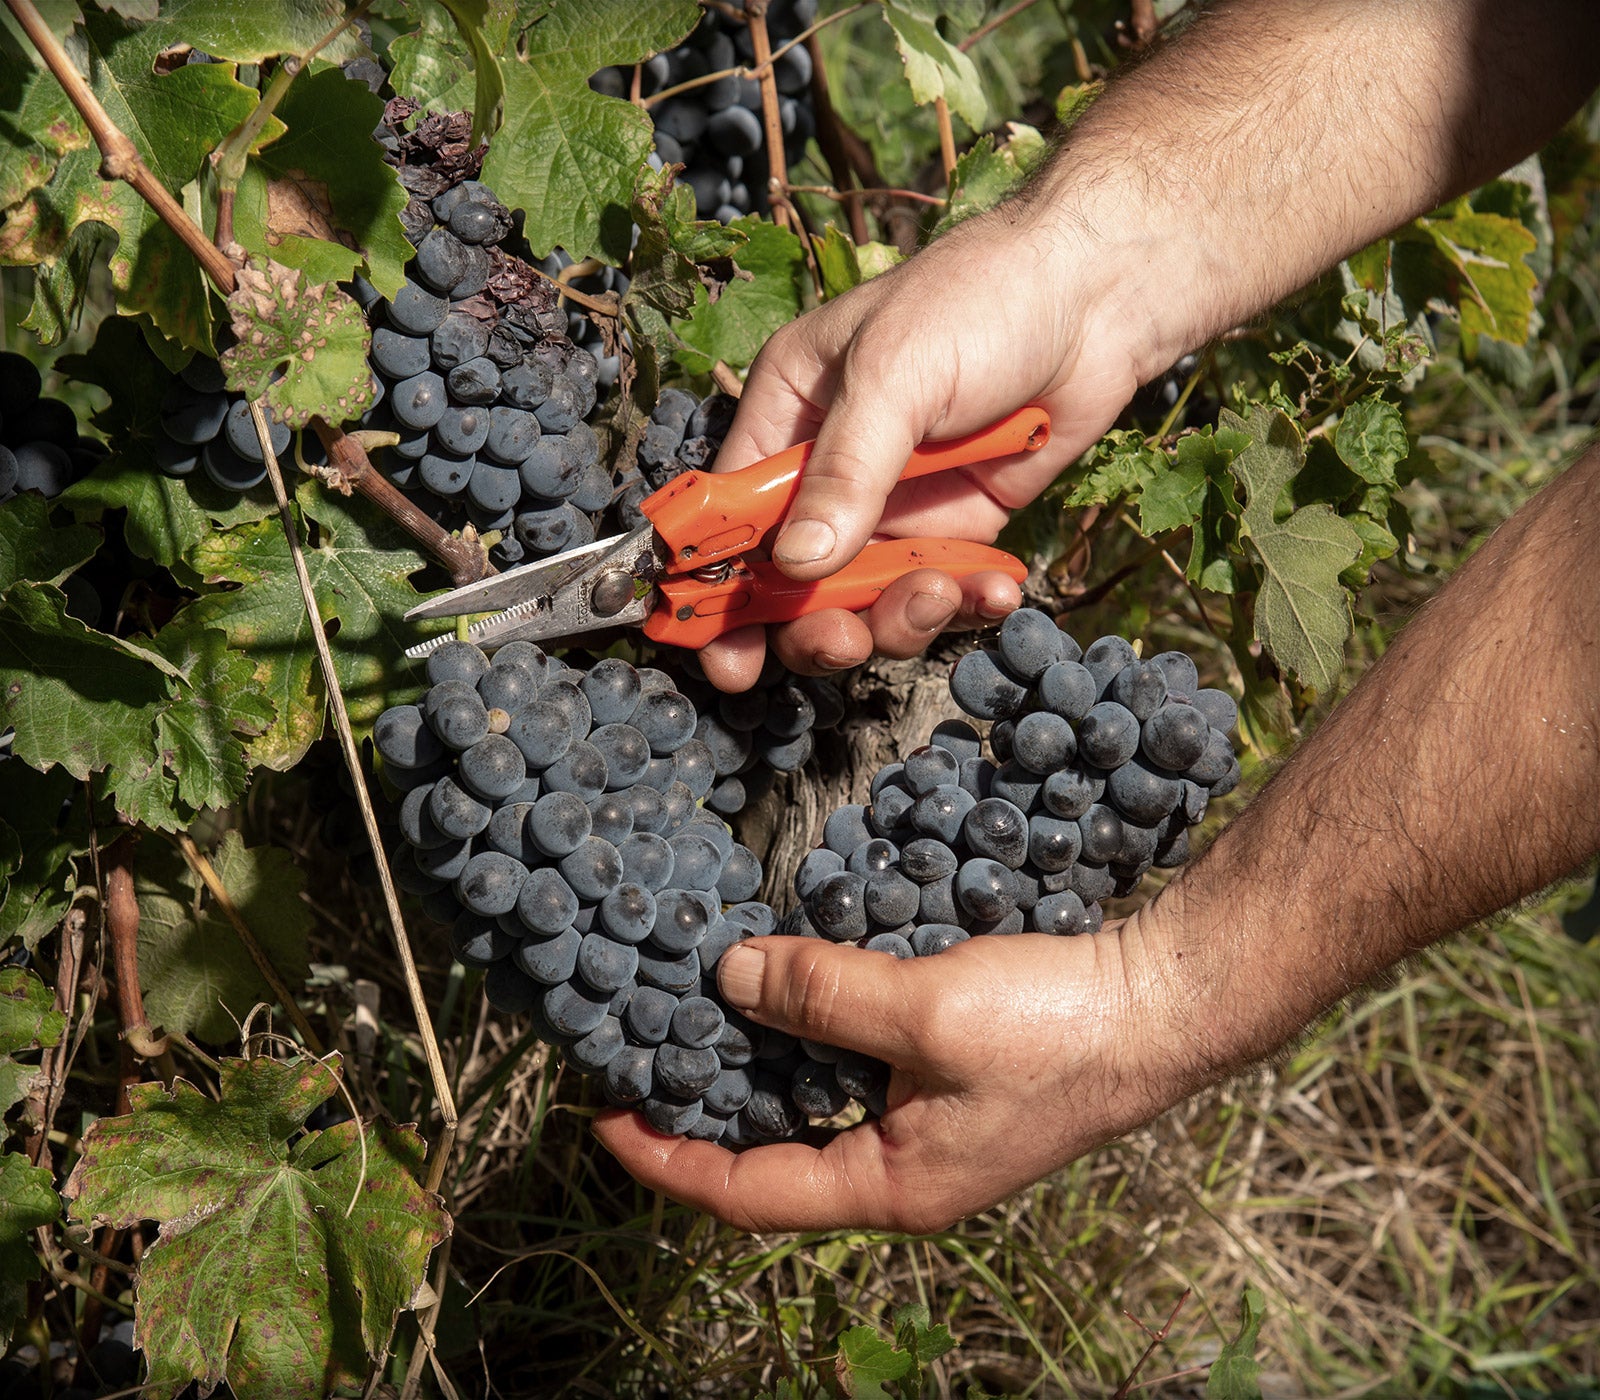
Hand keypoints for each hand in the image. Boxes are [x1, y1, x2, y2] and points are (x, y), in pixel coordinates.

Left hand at [592, 908, 1204, 1231]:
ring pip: (811, 1103)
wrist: (1164, 1002)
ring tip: (687, 1013)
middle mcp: (902, 1168)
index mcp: (892, 1186)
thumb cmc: (1056, 1029)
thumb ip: (824, 996)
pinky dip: (806, 1029)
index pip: (748, 1195)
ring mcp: (927, 1123)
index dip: (667, 1160)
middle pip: (772, 1155)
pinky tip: (782, 980)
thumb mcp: (926, 1013)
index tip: (603, 1115)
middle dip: (700, 1112)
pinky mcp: (948, 1074)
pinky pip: (852, 1064)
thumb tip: (727, 976)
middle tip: (635, 1054)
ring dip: (751, 1063)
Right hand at [696, 205, 1146, 691]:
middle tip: (845, 641)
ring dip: (898, 618)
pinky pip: (942, 590)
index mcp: (789, 415)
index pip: (730, 514)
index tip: (727, 658)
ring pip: (868, 599)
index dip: (720, 589)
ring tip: (944, 595)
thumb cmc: (980, 302)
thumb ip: (846, 472)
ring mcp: (894, 505)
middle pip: (794, 579)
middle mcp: (830, 469)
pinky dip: (965, 605)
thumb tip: (797, 564)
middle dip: (815, 623)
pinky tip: (995, 593)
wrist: (1098, 296)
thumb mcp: (896, 375)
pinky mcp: (957, 528)